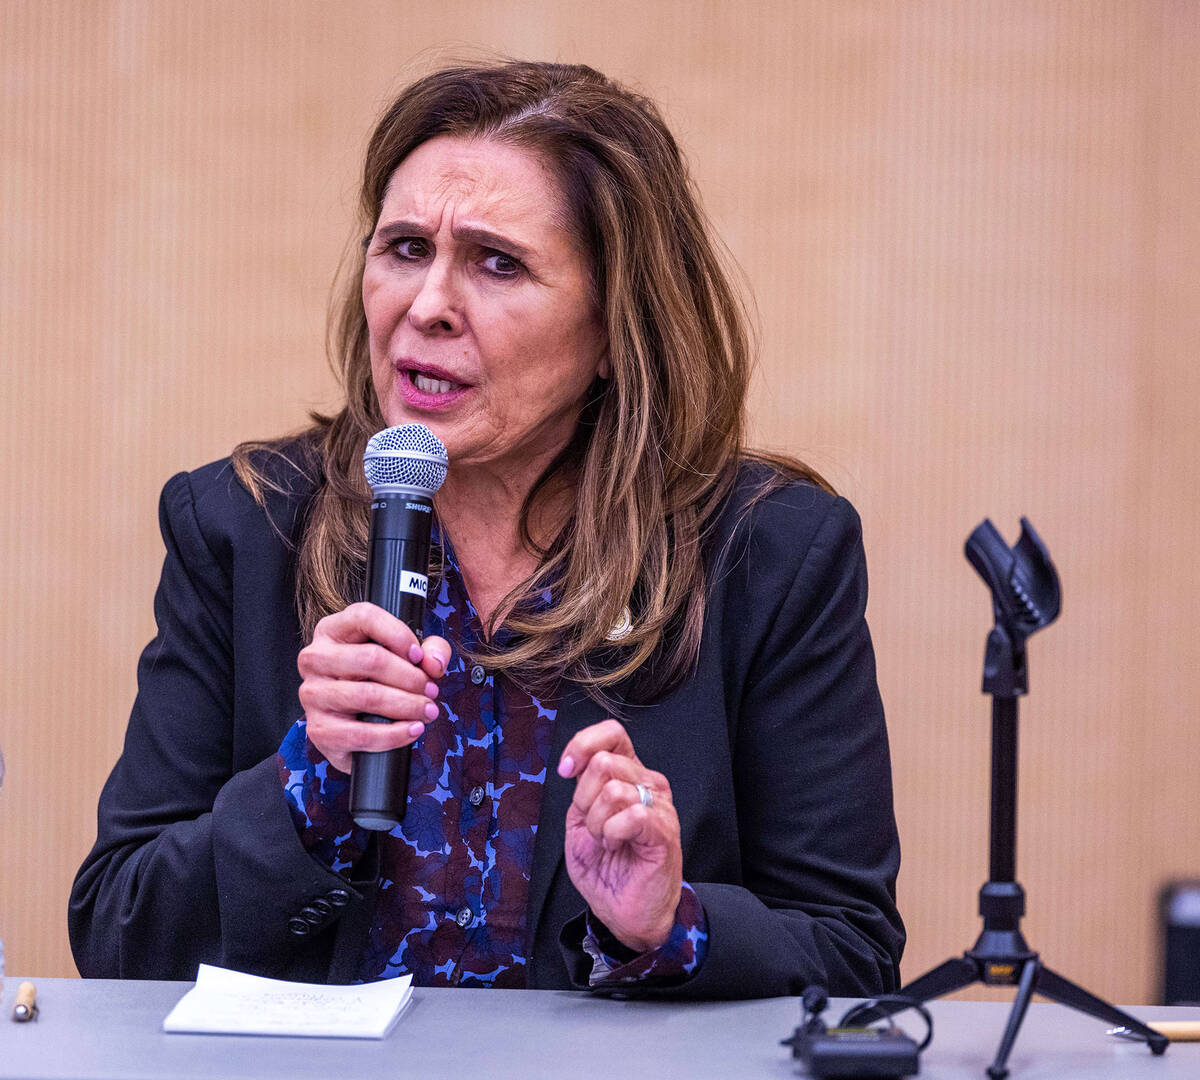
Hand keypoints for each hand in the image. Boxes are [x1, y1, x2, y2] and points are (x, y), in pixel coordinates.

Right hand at [297, 602, 450, 773]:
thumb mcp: (407, 656)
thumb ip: (431, 649)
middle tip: (431, 690)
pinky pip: (361, 734)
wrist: (353, 727)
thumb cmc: (380, 681)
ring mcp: (313, 694)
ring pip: (367, 696)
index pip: (364, 616)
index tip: (419, 655)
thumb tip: (433, 663)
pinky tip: (413, 729)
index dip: (398, 634)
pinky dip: (394, 734)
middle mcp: (315, 658)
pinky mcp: (319, 730)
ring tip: (427, 710)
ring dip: (407, 705)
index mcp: (333, 630)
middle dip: (411, 677)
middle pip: (370, 659)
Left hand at [558, 719, 681, 952]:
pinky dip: (612, 833)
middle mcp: (647, 783)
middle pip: (604, 762)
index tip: (566, 770)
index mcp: (628, 775)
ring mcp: (659, 806)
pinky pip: (631, 814)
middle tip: (593, 827)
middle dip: (584, 799)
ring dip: (597, 822)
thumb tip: (573, 763)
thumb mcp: (579, 822)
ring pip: (613, 789)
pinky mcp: (664, 830)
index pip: (613, 733)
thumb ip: (580, 789)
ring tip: (606, 840)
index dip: (583, 744)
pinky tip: (617, 845)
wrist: (626, 912)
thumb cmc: (607, 869)